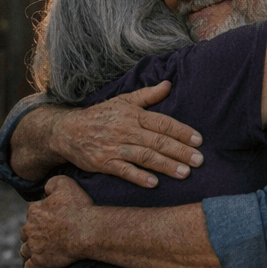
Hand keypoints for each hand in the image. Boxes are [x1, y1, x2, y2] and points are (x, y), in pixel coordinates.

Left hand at [21, 175, 92, 267]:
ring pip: (24, 250)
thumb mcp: (66, 184)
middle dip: (32, 232)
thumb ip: (52, 183)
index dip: (42, 213)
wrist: (87, 231)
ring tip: (34, 252)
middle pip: (26, 231)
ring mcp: (34, 247)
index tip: (52, 215)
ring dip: (28, 250)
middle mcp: (30, 229)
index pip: (33, 211)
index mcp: (35, 211)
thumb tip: (45, 188)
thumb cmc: (79, 208)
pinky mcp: (39, 262)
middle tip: (43, 234)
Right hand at [48, 82, 201, 187]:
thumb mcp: (123, 101)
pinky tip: (154, 183)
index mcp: (134, 115)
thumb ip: (147, 95)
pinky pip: (123, 171)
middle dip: (180, 151)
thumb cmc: (100, 115)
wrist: (67, 130)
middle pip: (158, 141)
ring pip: (145, 156)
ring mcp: (114, 147)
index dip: (182, 131)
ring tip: (185, 173)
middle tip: (199, 161)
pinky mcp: (103, 163)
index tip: (199, 141)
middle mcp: (126, 130)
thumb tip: (169, 84)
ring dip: (166, 165)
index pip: (163, 123)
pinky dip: (138, 177)